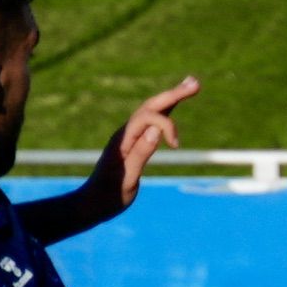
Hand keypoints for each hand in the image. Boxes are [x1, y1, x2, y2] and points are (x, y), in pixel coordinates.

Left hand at [98, 79, 200, 204]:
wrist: (92, 204)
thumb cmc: (108, 195)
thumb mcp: (126, 178)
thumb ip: (140, 154)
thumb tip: (155, 130)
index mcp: (123, 139)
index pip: (148, 118)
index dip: (166, 126)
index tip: (176, 146)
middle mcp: (126, 133)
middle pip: (151, 106)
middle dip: (173, 94)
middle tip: (194, 82)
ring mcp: (129, 137)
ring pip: (152, 111)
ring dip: (171, 98)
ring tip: (190, 85)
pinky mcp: (133, 144)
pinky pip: (151, 122)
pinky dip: (165, 111)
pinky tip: (173, 106)